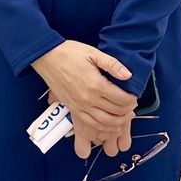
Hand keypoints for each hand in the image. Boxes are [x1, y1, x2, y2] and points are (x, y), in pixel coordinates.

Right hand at [30, 40, 136, 158]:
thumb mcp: (93, 53)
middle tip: (132, 105)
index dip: (132, 100)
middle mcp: (88, 99)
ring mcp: (80, 106)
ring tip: (125, 116)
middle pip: (115, 112)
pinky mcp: (73, 109)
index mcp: (95, 84)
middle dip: (128, 110)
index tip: (134, 96)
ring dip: (118, 122)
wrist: (46, 57)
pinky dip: (103, 127)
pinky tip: (110, 124)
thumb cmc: (69, 53)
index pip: (121, 99)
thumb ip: (112, 64)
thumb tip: (128, 75)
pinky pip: (91, 124)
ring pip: (105, 122)